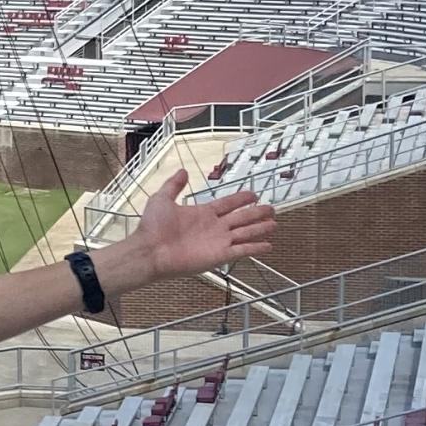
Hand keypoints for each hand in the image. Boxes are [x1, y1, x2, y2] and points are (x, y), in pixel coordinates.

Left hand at [125, 167, 276, 287]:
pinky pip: (242, 250)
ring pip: (246, 232)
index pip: (227, 204)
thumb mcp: (162, 199)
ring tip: (274, 224)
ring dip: (260, 228)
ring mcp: (219, 241)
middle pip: (241, 218)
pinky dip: (256, 247)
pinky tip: (268, 245)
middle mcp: (214, 226)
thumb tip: (183, 170)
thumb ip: (174, 185)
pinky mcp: (221, 255)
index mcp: (203, 213)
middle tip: (272, 209)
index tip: (253, 193)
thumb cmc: (154, 226)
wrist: (151, 250)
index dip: (241, 199)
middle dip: (257, 213)